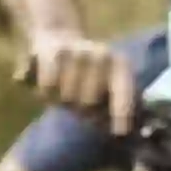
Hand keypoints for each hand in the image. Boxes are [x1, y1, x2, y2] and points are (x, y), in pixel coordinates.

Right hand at [23, 29, 138, 132]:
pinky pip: (49, 88)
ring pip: (67, 98)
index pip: (123, 94)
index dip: (121, 114)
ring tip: (64, 90)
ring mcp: (79, 52)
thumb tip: (119, 134)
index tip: (119, 132)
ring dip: (62, 101)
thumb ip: (112, 109)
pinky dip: (47, 91)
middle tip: (79, 103)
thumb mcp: (104, 87)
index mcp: (121, 65)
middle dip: (82, 110)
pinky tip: (51, 82)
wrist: (58, 36)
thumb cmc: (85, 75)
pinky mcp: (55, 53)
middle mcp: (102, 55)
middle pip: (89, 103)